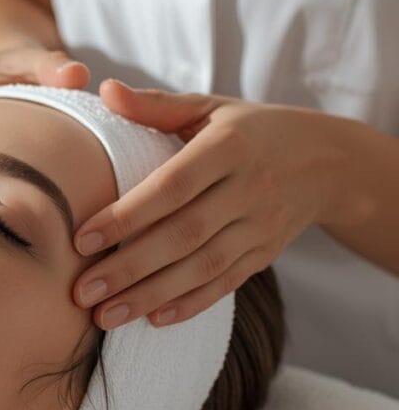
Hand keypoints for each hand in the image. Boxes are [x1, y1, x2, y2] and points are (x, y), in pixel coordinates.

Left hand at [70, 79, 339, 329]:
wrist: (328, 160)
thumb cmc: (250, 130)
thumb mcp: (209, 108)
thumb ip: (155, 106)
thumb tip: (105, 89)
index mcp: (228, 147)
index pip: (171, 187)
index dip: (126, 216)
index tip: (81, 240)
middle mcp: (248, 189)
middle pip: (183, 235)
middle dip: (129, 268)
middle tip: (80, 292)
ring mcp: (260, 226)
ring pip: (202, 267)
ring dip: (150, 296)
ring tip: (103, 316)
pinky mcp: (266, 254)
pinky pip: (225, 283)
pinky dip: (189, 304)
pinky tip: (152, 320)